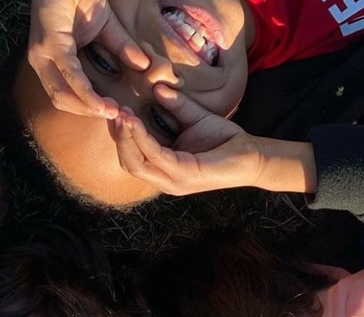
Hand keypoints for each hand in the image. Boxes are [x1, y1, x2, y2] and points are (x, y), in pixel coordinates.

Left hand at [28, 0, 148, 117]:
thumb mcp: (107, 28)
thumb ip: (122, 48)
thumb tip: (144, 66)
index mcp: (52, 60)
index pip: (67, 95)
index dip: (89, 107)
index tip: (115, 112)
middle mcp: (42, 61)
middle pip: (62, 101)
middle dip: (88, 113)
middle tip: (116, 116)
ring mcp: (42, 54)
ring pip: (62, 94)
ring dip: (88, 108)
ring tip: (112, 113)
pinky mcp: (49, 43)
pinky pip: (69, 74)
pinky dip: (85, 92)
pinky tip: (101, 103)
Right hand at [112, 87, 262, 195]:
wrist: (253, 155)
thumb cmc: (224, 140)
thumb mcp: (195, 119)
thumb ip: (176, 106)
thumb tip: (157, 87)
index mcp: (166, 170)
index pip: (133, 158)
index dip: (119, 136)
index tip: (112, 111)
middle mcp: (166, 180)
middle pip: (129, 163)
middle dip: (117, 138)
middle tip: (110, 111)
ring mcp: (175, 181)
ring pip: (137, 163)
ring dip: (125, 138)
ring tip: (119, 114)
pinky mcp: (186, 175)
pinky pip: (157, 157)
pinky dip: (142, 139)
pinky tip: (134, 121)